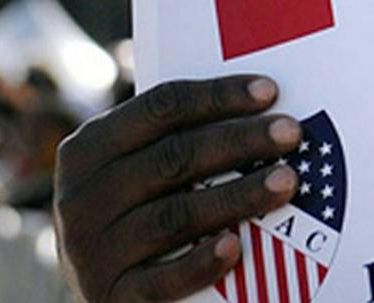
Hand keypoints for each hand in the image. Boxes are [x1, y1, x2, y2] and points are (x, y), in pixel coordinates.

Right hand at [53, 75, 302, 301]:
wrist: (101, 293)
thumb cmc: (131, 214)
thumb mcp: (129, 171)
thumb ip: (171, 143)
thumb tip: (258, 112)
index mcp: (88, 150)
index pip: (158, 108)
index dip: (216, 96)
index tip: (269, 91)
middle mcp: (83, 197)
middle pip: (173, 157)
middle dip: (239, 141)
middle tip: (290, 133)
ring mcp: (93, 251)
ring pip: (175, 216)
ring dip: (237, 196)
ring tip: (287, 182)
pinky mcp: (112, 298)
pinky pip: (162, 281)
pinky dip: (201, 263)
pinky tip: (237, 247)